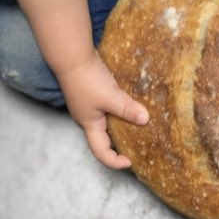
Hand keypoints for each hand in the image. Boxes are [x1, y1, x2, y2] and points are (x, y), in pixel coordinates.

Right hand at [58, 53, 148, 169]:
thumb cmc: (87, 79)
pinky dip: (118, 109)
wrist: (72, 56)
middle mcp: (87, 118)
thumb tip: (145, 120)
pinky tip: (128, 102)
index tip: (130, 161)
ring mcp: (88, 105)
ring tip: (136, 123)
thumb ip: (127, 109)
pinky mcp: (91, 92)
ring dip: (120, 124)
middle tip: (136, 144)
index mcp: (89, 125)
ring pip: (105, 122)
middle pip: (103, 139)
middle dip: (119, 145)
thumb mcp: (110, 97)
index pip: (101, 152)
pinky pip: (106, 107)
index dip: (115, 161)